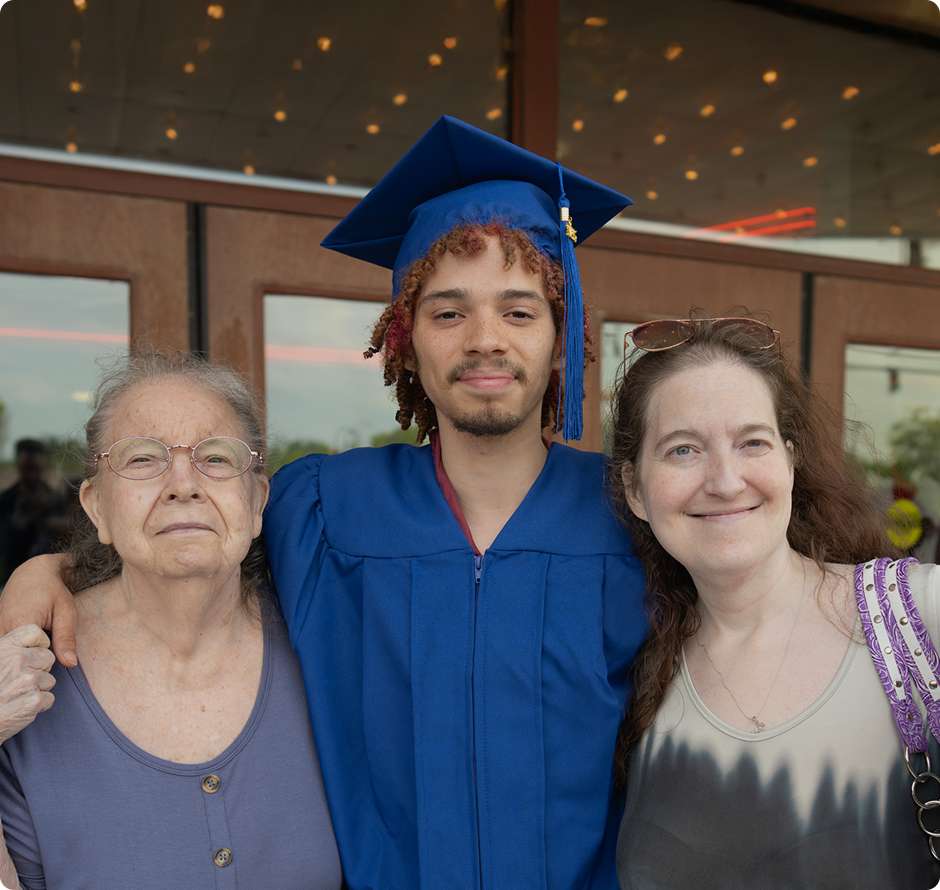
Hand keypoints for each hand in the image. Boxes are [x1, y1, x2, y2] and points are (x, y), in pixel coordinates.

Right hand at [0, 554, 76, 667]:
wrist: (32, 572)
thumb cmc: (52, 590)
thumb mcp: (66, 612)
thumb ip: (66, 638)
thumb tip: (71, 664)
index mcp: (20, 624)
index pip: (32, 659)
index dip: (44, 661)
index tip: (52, 652)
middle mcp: (2, 629)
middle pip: (18, 661)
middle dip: (33, 662)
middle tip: (45, 646)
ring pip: (10, 656)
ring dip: (24, 656)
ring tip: (37, 641)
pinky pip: (6, 650)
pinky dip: (17, 650)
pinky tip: (28, 642)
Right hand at [0, 625, 55, 745]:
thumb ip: (8, 651)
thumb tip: (28, 645)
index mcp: (5, 647)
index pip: (34, 632)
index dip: (37, 643)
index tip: (29, 654)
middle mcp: (17, 660)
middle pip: (48, 658)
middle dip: (39, 669)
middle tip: (19, 681)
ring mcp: (28, 680)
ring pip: (49, 680)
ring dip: (37, 689)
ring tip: (15, 696)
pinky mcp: (34, 700)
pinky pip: (49, 698)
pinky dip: (37, 705)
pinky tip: (19, 707)